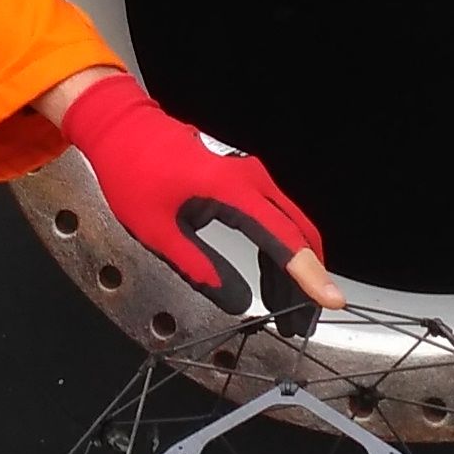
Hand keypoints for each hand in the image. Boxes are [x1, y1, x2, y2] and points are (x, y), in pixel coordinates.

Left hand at [54, 74, 343, 322]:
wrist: (121, 130)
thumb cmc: (133, 174)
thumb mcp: (157, 232)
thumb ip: (199, 268)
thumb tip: (237, 301)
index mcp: (233, 191)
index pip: (284, 240)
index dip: (311, 276)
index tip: (332, 301)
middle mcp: (253, 180)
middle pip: (299, 235)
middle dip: (308, 281)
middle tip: (304, 324)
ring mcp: (252, 178)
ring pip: (290, 229)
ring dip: (294, 271)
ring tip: (291, 314)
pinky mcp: (245, 182)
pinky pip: (274, 220)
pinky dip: (279, 253)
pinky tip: (274, 283)